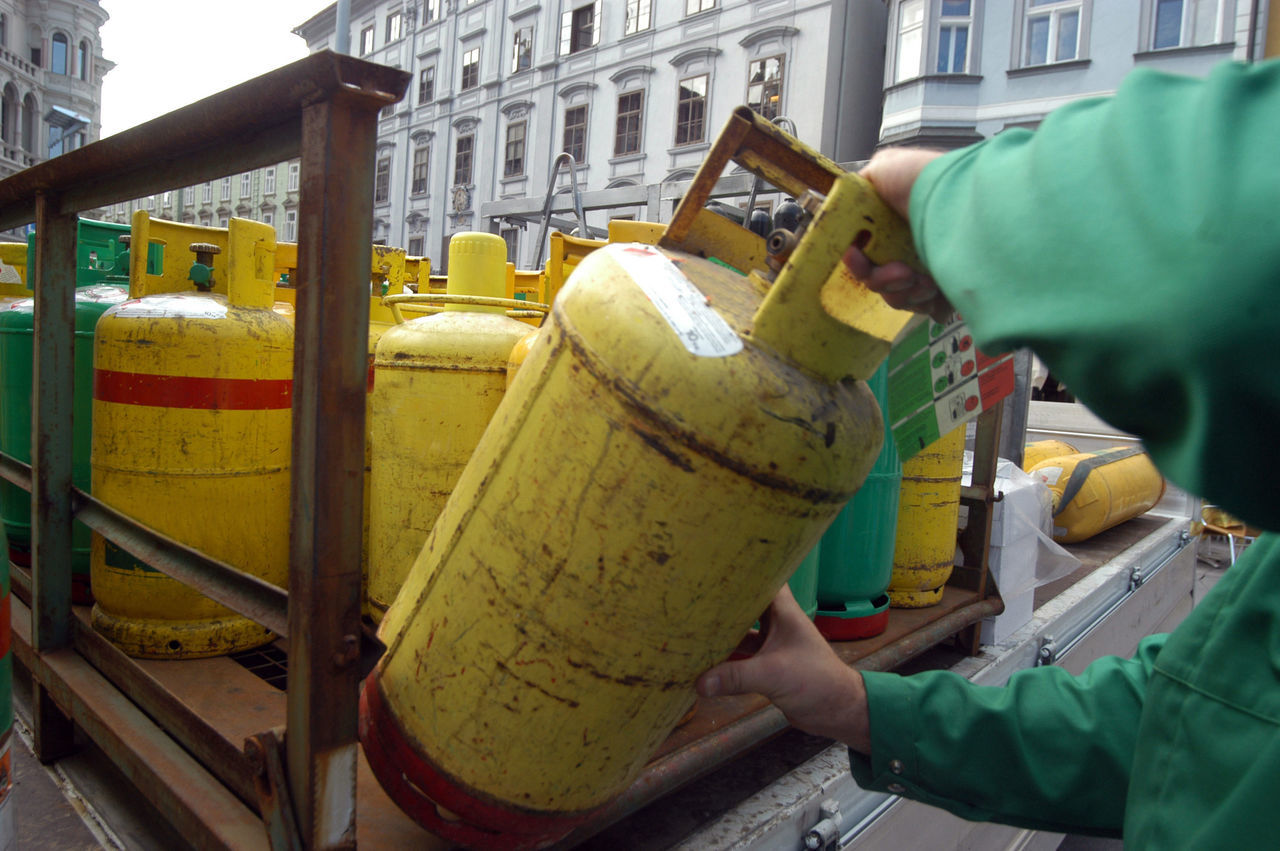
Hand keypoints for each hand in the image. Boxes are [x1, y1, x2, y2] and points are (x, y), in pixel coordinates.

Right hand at [696, 585, 871, 752]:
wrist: (836, 710)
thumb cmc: (816, 680)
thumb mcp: (773, 674)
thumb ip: (736, 677)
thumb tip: (700, 682)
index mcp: (783, 611)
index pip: (762, 578)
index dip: (742, 569)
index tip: (714, 563)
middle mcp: (776, 623)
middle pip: (744, 605)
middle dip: (721, 602)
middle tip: (691, 596)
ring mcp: (771, 645)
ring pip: (740, 632)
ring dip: (720, 633)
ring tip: (689, 628)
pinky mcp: (766, 666)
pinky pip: (740, 658)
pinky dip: (724, 660)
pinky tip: (703, 662)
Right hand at [844, 147, 954, 323]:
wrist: (959, 198)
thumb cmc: (924, 180)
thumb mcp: (881, 170)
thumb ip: (858, 189)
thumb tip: (844, 204)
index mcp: (893, 230)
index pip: (866, 259)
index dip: (860, 264)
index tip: (857, 257)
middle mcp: (910, 249)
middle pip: (880, 282)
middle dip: (884, 280)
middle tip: (901, 271)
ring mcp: (929, 269)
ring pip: (900, 297)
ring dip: (905, 292)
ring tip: (923, 278)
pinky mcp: (949, 286)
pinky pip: (926, 308)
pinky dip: (927, 302)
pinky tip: (935, 287)